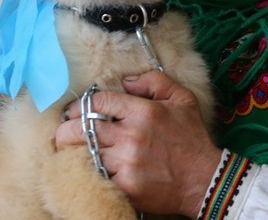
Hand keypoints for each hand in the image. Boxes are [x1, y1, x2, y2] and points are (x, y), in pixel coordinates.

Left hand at [55, 71, 221, 218]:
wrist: (204, 179)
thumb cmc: (192, 137)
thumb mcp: (182, 99)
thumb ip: (154, 81)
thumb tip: (126, 80)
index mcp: (143, 111)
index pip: (99, 101)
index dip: (81, 104)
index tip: (75, 110)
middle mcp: (131, 135)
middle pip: (82, 128)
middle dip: (66, 129)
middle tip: (63, 131)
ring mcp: (127, 163)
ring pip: (85, 154)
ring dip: (74, 152)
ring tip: (69, 150)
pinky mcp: (125, 186)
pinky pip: (97, 176)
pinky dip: (90, 171)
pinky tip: (88, 168)